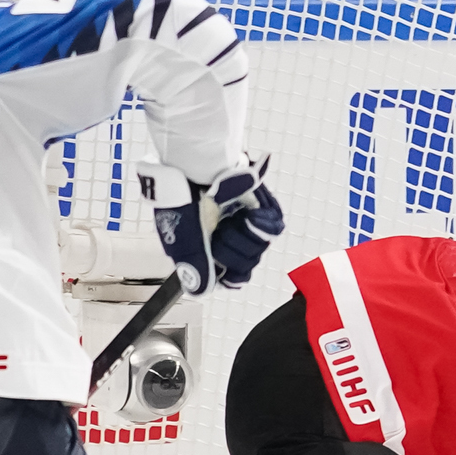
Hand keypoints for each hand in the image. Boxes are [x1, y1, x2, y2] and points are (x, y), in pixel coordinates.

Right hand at [140, 155, 283, 294]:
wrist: (194, 163)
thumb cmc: (182, 196)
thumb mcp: (183, 238)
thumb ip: (194, 265)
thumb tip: (202, 291)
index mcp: (208, 246)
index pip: (230, 275)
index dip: (229, 274)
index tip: (222, 265)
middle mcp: (229, 235)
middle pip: (246, 265)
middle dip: (232, 252)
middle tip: (219, 233)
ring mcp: (246, 222)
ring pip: (259, 249)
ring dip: (243, 237)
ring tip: (230, 218)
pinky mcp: (262, 207)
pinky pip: (273, 229)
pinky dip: (262, 225)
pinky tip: (248, 215)